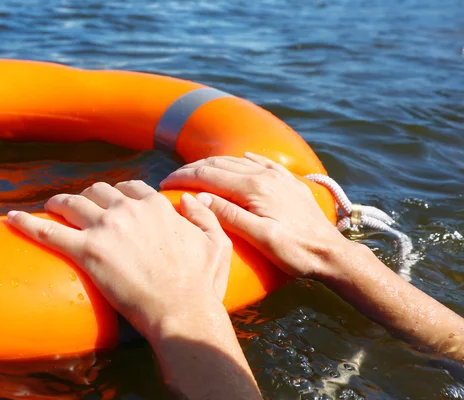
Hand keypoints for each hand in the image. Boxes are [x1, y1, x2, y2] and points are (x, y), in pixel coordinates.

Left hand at [7, 181, 231, 340]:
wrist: (182, 312)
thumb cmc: (202, 284)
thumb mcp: (217, 244)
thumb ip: (205, 216)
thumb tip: (191, 199)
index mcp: (155, 206)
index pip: (129, 188)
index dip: (117, 193)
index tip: (110, 202)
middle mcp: (127, 210)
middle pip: (98, 191)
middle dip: (88, 196)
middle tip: (80, 208)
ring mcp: (105, 229)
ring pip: (72, 203)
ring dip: (59, 202)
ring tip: (50, 207)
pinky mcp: (86, 252)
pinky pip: (49, 232)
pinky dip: (27, 224)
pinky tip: (11, 218)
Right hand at [160, 152, 349, 278]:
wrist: (332, 253)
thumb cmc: (296, 252)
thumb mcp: (261, 238)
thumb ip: (230, 215)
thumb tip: (199, 197)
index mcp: (254, 189)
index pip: (209, 176)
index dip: (183, 178)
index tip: (164, 183)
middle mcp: (265, 176)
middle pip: (219, 164)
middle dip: (192, 169)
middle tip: (172, 177)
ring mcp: (278, 177)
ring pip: (237, 161)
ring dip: (212, 164)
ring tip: (195, 172)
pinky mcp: (289, 182)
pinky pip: (262, 162)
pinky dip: (244, 159)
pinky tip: (242, 158)